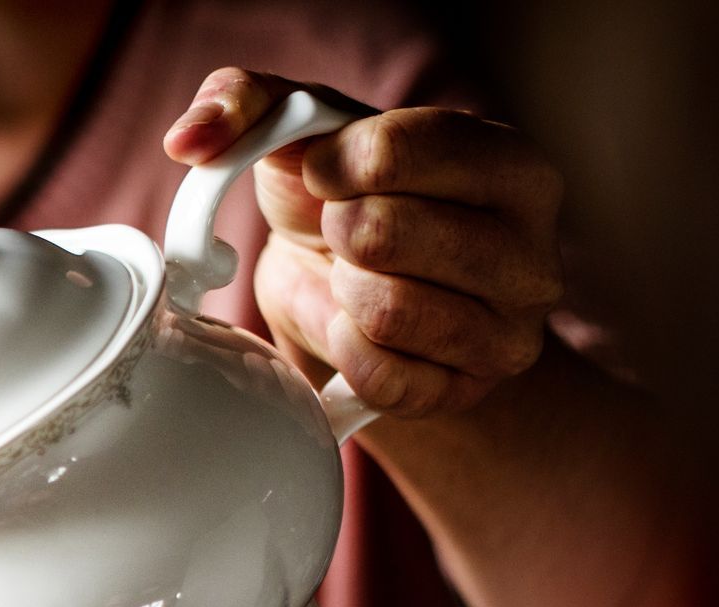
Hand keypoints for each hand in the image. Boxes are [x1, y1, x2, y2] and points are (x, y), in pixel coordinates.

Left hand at [164, 68, 563, 417]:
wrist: (354, 293)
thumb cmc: (339, 200)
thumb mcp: (302, 129)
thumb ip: (245, 100)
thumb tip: (187, 138)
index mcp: (511, 164)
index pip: (396, 150)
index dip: (332, 164)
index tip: (325, 173)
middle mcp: (531, 250)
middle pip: (384, 234)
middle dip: (336, 231)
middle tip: (342, 232)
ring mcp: (506, 333)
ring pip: (385, 311)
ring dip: (342, 293)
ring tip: (353, 278)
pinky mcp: (461, 393)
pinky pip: (377, 378)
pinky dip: (344, 352)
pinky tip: (353, 328)